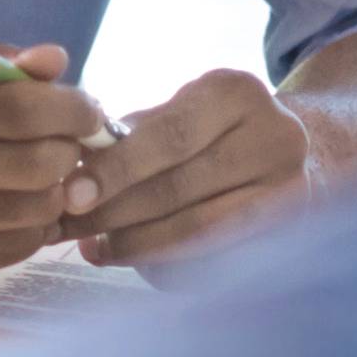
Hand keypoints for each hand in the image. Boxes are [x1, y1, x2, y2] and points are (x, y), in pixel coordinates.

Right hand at [0, 22, 122, 291]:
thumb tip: (57, 62)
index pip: (21, 113)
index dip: (71, 111)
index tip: (85, 111)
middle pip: (33, 167)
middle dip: (67, 151)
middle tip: (66, 143)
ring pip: (28, 215)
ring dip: (52, 192)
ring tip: (42, 173)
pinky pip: (7, 253)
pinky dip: (27, 227)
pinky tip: (15, 204)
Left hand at [55, 68, 319, 266]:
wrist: (286, 152)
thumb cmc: (209, 129)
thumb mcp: (177, 110)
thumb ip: (127, 134)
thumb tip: (73, 168)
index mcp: (235, 93)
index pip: (169, 136)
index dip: (116, 169)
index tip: (71, 195)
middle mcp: (275, 137)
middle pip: (180, 187)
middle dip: (115, 211)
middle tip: (67, 228)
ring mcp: (289, 189)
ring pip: (196, 230)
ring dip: (134, 244)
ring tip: (93, 248)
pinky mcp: (288, 233)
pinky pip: (214, 258)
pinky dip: (165, 263)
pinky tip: (132, 261)